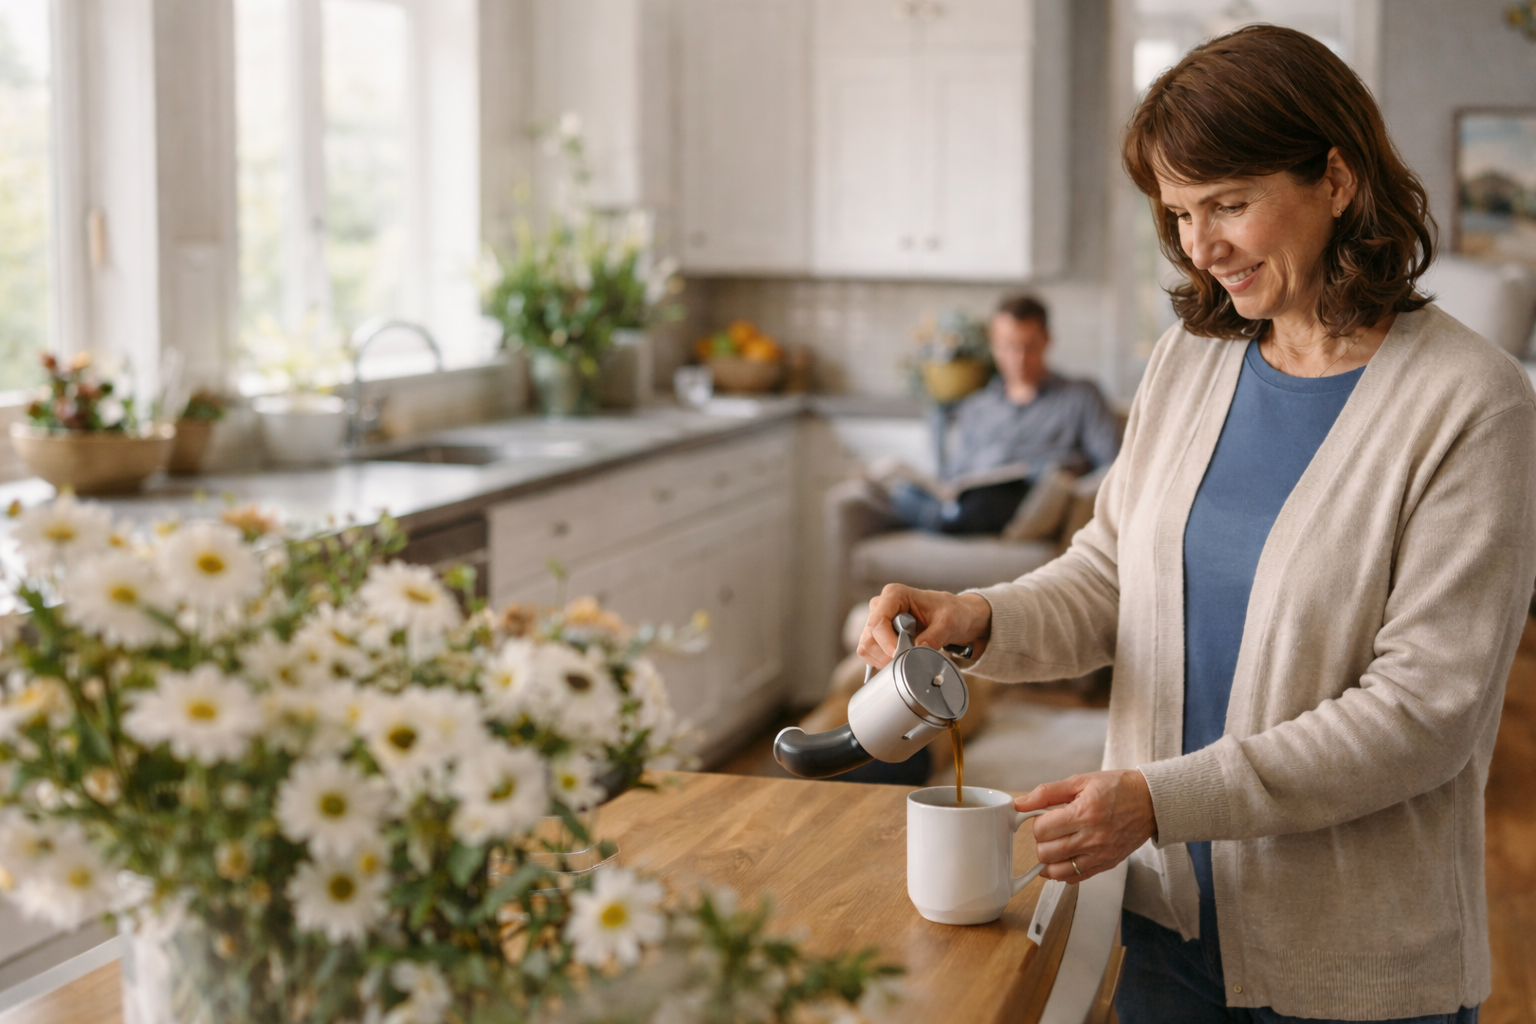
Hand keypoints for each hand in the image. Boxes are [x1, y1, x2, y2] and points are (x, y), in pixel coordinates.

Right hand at [857, 583, 991, 668]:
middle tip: (908, 658)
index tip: (901, 655)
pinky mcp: (879, 637)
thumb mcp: (948, 623)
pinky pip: (871, 654)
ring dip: (885, 659)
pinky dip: (883, 662)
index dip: (886, 643)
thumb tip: (916, 652)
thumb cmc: (951, 612)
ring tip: (909, 654)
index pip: (878, 622)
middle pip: (869, 638)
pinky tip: (902, 658)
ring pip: (867, 648)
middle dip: (886, 654)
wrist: (955, 616)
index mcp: (895, 595)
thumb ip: (933, 637)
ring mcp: (878, 621)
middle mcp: (881, 606)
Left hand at [1015, 770, 1156, 883]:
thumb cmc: (1118, 788)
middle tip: (1050, 831)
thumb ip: (1048, 792)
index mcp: (1084, 813)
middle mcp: (1092, 837)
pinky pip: (1076, 879)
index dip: (1037, 822)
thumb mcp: (1081, 781)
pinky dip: (1064, 872)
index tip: (1044, 817)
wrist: (1151, 802)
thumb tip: (1021, 803)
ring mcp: (1100, 854)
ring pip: (1057, 871)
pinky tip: (1065, 858)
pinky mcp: (1107, 864)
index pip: (1042, 830)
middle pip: (1046, 852)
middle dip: (1041, 841)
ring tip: (1055, 845)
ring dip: (1049, 859)